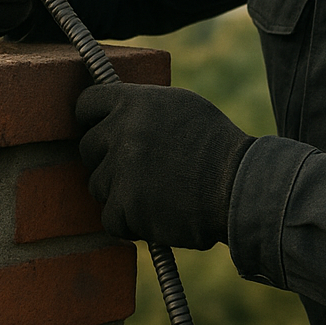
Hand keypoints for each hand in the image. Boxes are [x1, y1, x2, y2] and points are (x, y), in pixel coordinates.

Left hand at [76, 82, 254, 249]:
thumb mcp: (181, 107)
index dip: (91, 120)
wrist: (239, 186)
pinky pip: (110, 217)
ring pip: (97, 184)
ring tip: (157, 192)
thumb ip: (143, 107)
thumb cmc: (216, 146)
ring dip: (119, 193)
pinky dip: (129, 223)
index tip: (100, 132)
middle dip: (107, 161)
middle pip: (88, 148)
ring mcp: (121, 167)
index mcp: (134, 101)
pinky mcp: (126, 204)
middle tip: (138, 171)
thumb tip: (116, 113)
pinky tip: (156, 214)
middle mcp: (122, 130)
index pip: (86, 104)